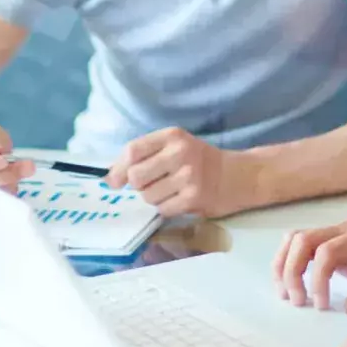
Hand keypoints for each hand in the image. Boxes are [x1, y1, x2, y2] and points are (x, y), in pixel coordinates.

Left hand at [106, 128, 252, 217]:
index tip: (116, 181)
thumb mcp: (175, 147)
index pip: (132, 151)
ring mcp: (188, 175)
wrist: (237, 175)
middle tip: (154, 184)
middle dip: (139, 186)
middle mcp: (180, 152)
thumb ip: (144, 156)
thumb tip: (109, 179)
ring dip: (155, 198)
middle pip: (135, 176)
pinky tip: (181, 200)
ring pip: (147, 196)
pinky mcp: (194, 197)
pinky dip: (167, 209)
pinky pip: (162, 210)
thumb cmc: (200, 161)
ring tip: (173, 191)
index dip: (118, 169)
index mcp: (173, 136)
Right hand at [272, 220, 346, 313]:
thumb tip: (345, 307)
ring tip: (286, 293)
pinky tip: (291, 284)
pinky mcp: (333, 242)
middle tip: (297, 301)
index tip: (321, 305)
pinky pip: (302, 245)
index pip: (326, 252)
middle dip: (292, 271)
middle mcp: (345, 230)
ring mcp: (337, 233)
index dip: (317, 279)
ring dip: (285, 264)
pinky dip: (290, 262)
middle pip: (303, 239)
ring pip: (297, 238)